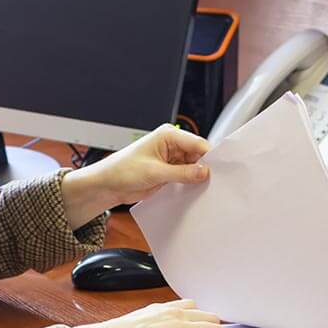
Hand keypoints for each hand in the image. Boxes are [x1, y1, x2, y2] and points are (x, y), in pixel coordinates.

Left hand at [61, 125, 209, 227]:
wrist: (107, 185)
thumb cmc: (122, 170)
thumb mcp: (155, 172)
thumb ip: (182, 173)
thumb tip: (204, 172)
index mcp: (168, 135)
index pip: (197, 144)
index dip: (209, 157)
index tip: (219, 171)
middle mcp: (171, 145)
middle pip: (198, 156)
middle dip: (204, 169)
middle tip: (213, 183)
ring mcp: (171, 159)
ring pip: (193, 167)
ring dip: (197, 178)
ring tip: (203, 189)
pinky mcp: (168, 172)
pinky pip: (185, 177)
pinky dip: (189, 184)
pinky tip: (193, 192)